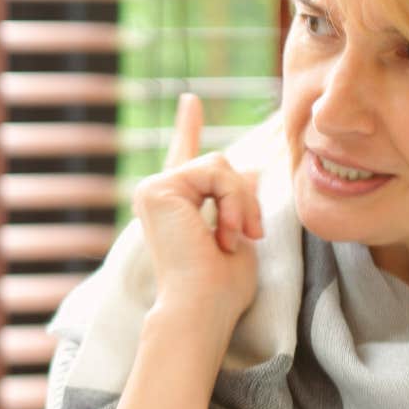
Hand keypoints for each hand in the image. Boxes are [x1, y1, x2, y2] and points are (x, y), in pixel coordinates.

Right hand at [131, 93, 262, 332]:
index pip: (184, 159)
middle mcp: (159, 196)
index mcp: (176, 208)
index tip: (189, 100)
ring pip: (220, 165)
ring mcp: (153, 190)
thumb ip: (240, 201)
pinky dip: (232, 200)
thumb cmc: (221, 289)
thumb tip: (254, 170)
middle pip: (220, 165)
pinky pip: (215, 171)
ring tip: (233, 237)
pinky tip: (222, 231)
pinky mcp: (157, 188)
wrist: (201, 307)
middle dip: (245, 198)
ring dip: (240, 201)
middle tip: (249, 236)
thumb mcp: (240, 234)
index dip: (187, 128)